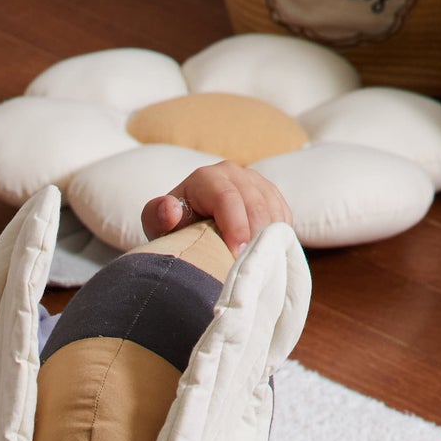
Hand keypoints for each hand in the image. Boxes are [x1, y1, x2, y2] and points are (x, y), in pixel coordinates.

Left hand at [141, 160, 291, 255]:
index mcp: (206, 178)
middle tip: (252, 266)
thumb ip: (157, 216)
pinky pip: (283, 215)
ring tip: (262, 265)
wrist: (190, 226)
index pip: (227, 198)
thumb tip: (170, 209)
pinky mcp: (271, 196)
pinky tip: (269, 256)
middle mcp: (234, 173)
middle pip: (255, 203)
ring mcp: (255, 182)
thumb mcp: (157, 225)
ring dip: (270, 238)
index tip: (236, 255)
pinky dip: (279, 236)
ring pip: (273, 208)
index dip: (235, 227)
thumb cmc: (173, 229)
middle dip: (255, 235)